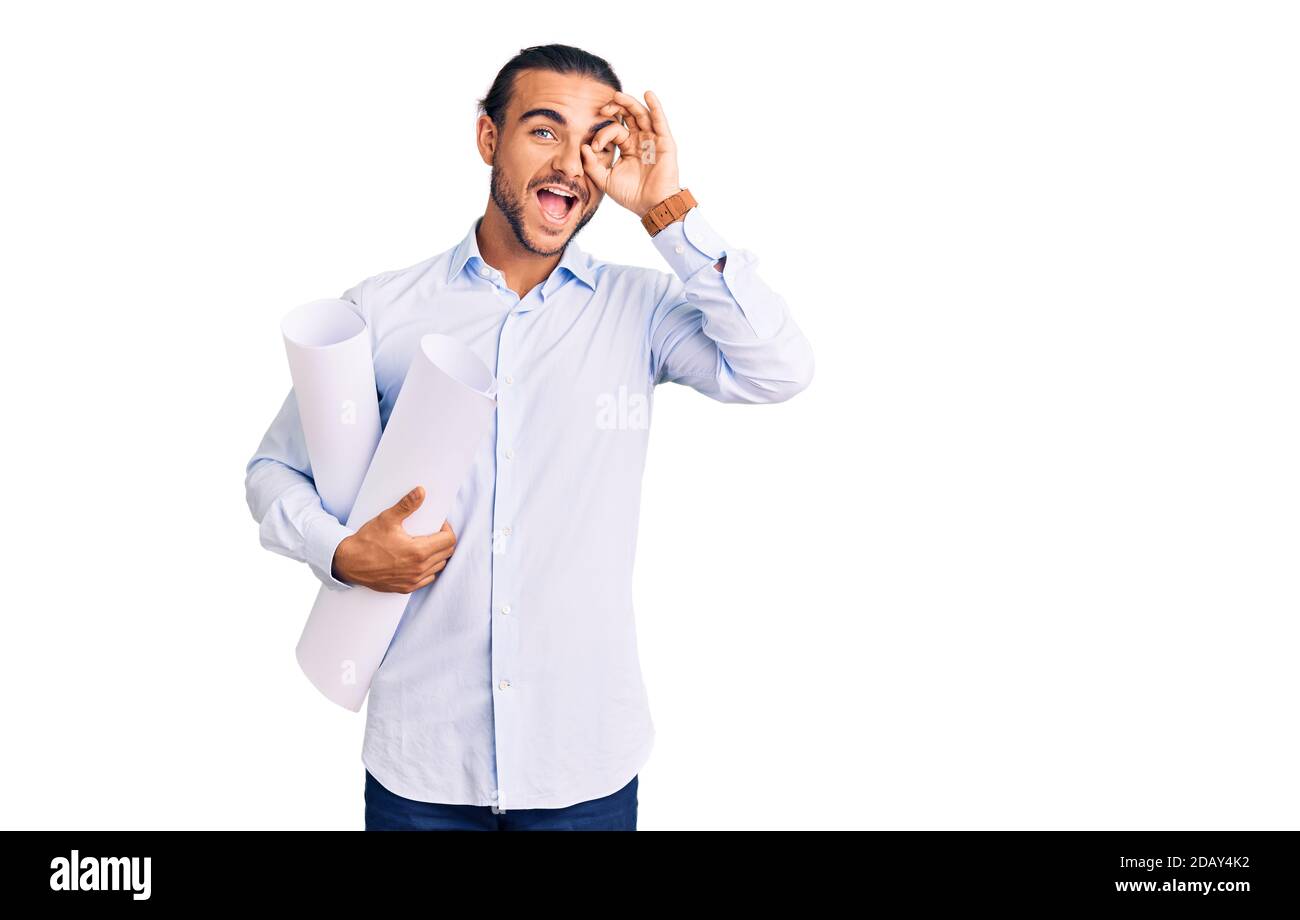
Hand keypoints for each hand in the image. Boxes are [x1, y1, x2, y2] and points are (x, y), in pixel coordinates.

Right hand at [331, 486, 456, 593]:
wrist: (348, 563)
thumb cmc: (366, 541)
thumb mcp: (387, 519)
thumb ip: (407, 505)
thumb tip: (421, 492)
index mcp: (418, 551)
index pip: (449, 540)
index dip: (447, 529)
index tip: (439, 523)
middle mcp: (418, 569)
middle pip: (446, 554)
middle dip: (444, 540)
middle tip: (434, 531)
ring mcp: (413, 580)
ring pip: (439, 567)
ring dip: (438, 555)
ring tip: (426, 544)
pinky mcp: (406, 588)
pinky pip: (428, 578)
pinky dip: (429, 569)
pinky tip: (419, 559)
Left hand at [580, 90, 681, 218]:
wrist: (651, 207)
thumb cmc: (631, 195)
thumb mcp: (606, 180)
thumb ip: (592, 165)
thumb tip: (583, 147)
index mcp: (628, 147)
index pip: (614, 130)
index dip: (603, 134)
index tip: (595, 147)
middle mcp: (641, 140)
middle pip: (629, 116)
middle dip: (616, 108)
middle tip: (603, 107)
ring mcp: (653, 140)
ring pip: (642, 115)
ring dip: (630, 103)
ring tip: (618, 95)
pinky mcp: (665, 143)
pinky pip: (660, 121)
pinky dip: (655, 106)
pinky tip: (648, 94)